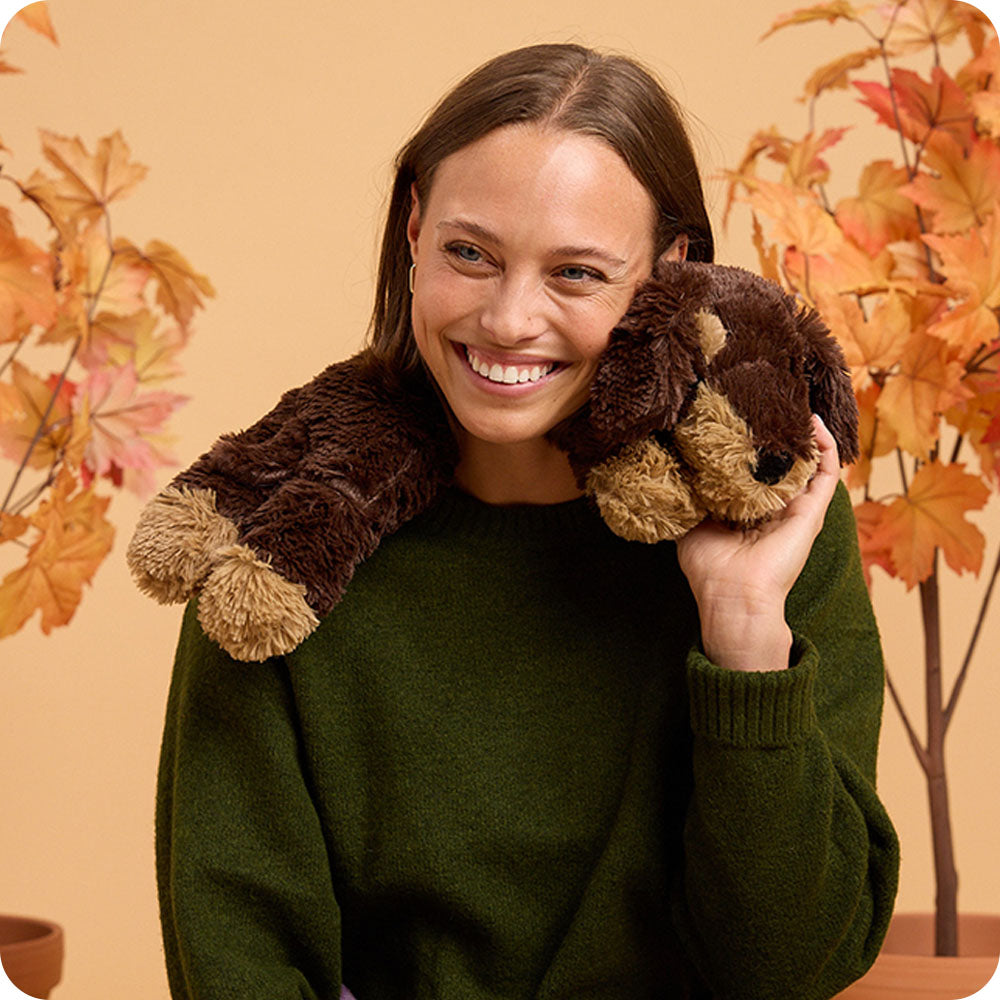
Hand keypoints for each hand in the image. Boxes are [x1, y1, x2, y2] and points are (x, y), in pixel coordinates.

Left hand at [676, 415, 840, 671]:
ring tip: (795, 401)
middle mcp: (776, 508)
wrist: (733, 596)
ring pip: (809, 462)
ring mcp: (797, 509)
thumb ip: (691, 499)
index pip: (755, 469)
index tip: (741, 413)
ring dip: (805, 433)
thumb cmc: (709, 569)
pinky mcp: (813, 512)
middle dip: (780, 432)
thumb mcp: (691, 524)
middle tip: (770, 398)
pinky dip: (824, 445)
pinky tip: (813, 421)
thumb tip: (676, 470)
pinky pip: (827, 472)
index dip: (751, 443)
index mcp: (750, 510)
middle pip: (784, 462)